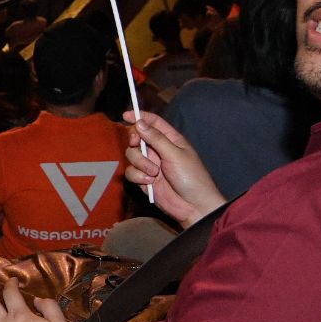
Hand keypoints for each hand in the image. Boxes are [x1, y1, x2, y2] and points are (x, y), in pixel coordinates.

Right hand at [121, 110, 224, 227]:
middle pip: (137, 137)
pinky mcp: (144, 180)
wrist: (193, 206)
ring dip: (140, 163)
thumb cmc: (192, 178)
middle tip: (136, 143)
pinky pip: (131, 172)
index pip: (153, 122)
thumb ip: (156, 138)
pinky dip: (138, 176)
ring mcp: (150, 165)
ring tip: (154, 174)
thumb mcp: (175, 154)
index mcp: (170, 139)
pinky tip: (150, 182)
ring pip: (132, 155)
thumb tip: (139, 123)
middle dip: (134, 140)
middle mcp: (159, 150)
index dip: (139, 116)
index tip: (126, 114)